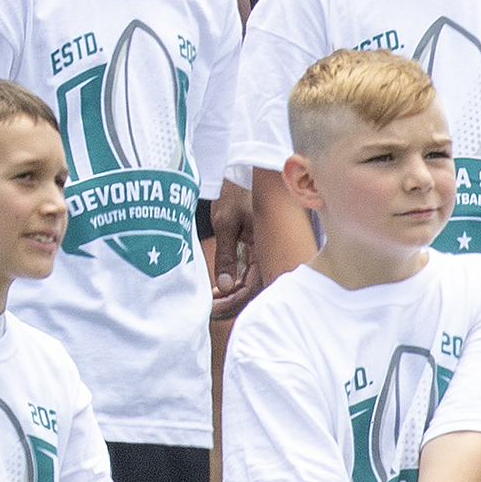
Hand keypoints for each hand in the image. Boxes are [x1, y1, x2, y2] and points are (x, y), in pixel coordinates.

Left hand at [210, 187, 259, 320]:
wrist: (242, 171)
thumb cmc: (234, 192)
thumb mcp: (226, 223)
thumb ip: (225, 255)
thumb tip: (224, 286)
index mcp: (267, 246)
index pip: (254, 286)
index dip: (233, 302)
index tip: (213, 309)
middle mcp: (270, 251)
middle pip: (255, 289)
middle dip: (232, 303)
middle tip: (210, 310)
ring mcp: (265, 250)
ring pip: (252, 282)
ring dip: (232, 294)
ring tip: (212, 302)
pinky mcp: (258, 247)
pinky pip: (250, 272)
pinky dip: (235, 282)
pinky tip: (220, 288)